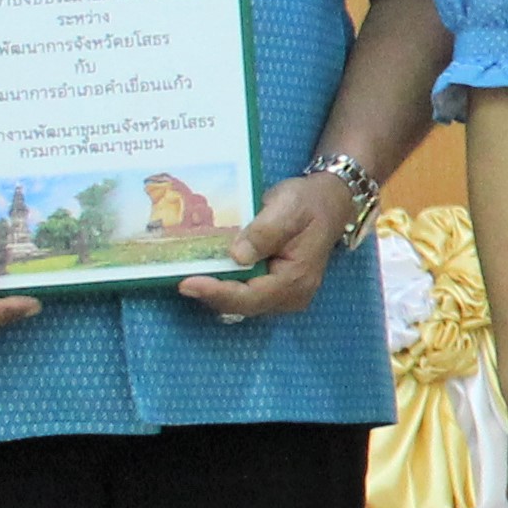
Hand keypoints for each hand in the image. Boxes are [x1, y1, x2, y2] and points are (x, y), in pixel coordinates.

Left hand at [176, 169, 349, 322]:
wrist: (329, 202)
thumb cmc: (308, 203)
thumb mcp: (288, 208)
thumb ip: (264, 232)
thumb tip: (236, 255)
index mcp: (296, 279)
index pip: (250, 296)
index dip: (217, 293)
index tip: (186, 283)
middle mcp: (291, 295)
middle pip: (242, 305)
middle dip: (210, 294)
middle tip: (178, 278)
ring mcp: (283, 295)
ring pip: (240, 302)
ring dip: (214, 291)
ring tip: (186, 274)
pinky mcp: (275, 289)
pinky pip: (244, 294)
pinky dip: (223, 286)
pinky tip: (205, 272)